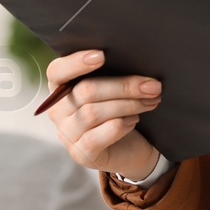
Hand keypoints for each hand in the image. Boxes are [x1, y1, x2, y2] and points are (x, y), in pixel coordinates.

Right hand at [42, 49, 161, 179]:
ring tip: (150, 102)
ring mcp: (67, 134)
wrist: (130, 149)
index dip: (76, 62)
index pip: (57, 71)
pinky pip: (97, 137)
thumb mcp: (113, 90)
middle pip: (85, 91)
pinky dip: (120, 126)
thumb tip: (134, 61)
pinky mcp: (80, 153)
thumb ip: (112, 75)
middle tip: (152, 86)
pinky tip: (134, 120)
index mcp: (61, 88)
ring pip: (93, 112)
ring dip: (128, 105)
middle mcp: (58, 111)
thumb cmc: (119, 111)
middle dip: (123, 86)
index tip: (102, 56)